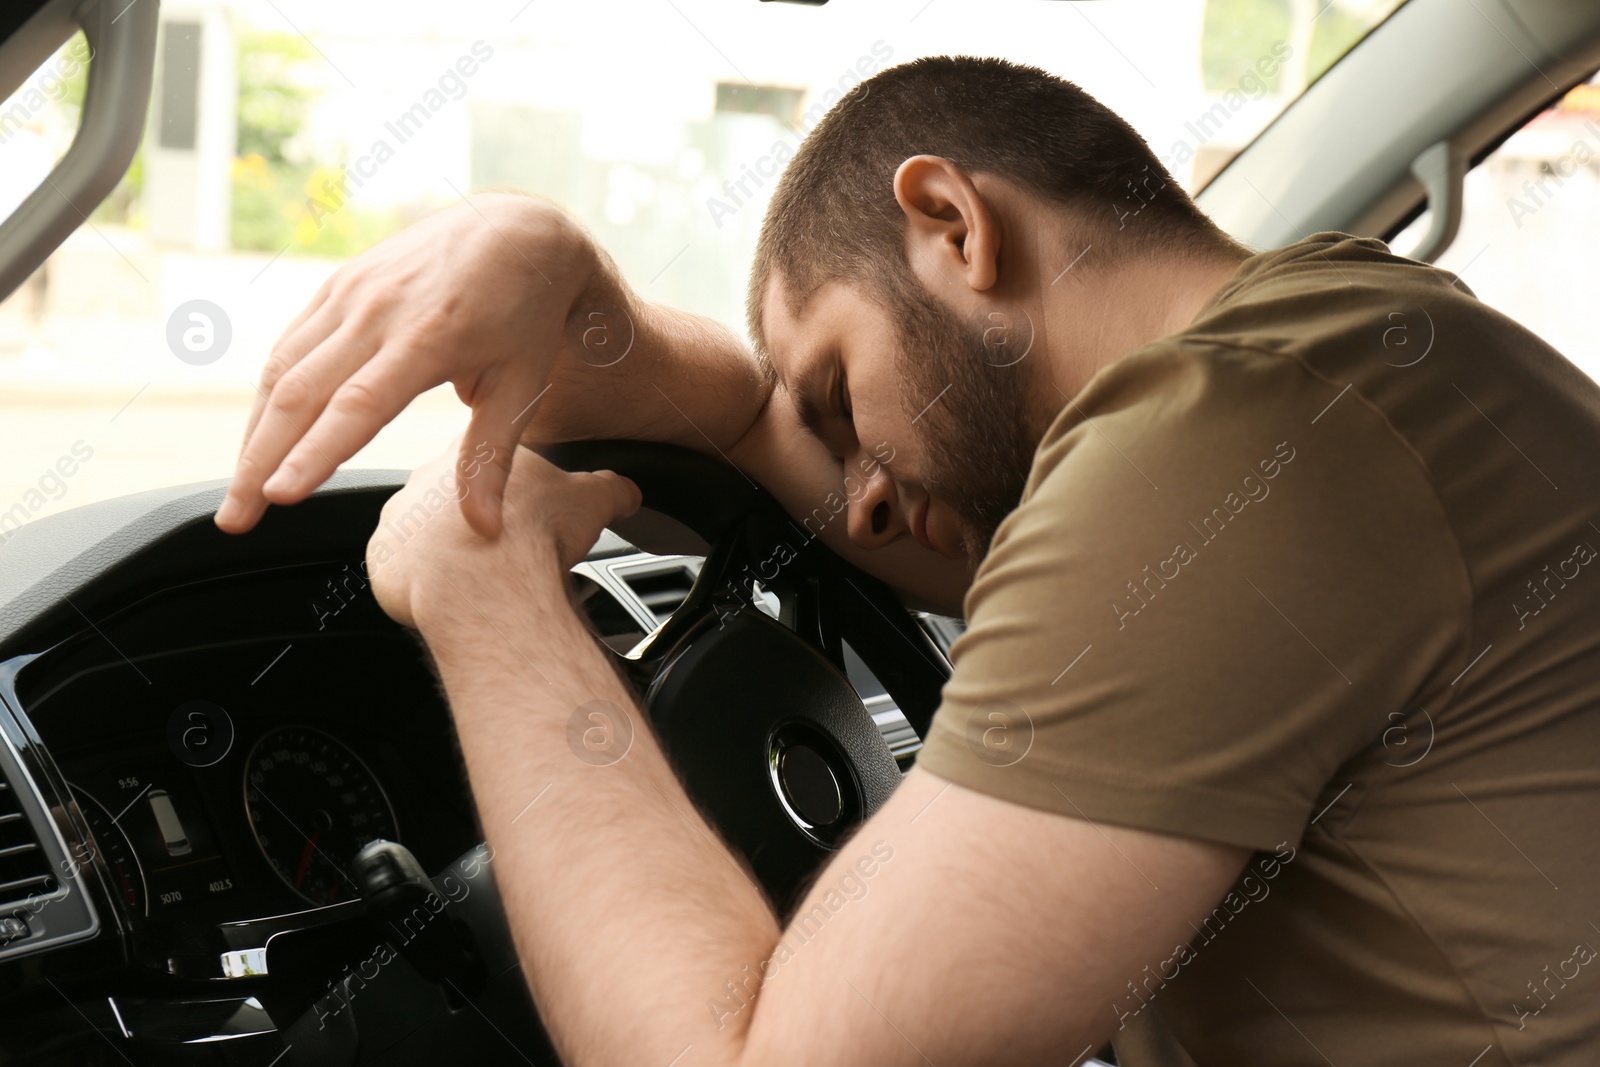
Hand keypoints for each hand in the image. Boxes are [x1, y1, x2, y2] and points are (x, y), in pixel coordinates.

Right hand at [216, 193, 592, 538]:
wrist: (516, 231)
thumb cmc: (523, 317)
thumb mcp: (521, 387)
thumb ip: (490, 460)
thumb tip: (486, 532)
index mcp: (428, 340)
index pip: (357, 405)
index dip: (314, 453)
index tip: (278, 496)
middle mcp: (378, 313)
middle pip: (301, 393)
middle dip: (260, 461)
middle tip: (235, 519)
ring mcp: (351, 294)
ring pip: (283, 369)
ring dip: (253, 433)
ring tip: (239, 491)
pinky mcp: (336, 285)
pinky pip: (290, 345)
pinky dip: (267, 394)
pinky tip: (259, 436)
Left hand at [366, 440, 640, 632]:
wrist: (489, 581)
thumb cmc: (535, 535)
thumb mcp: (594, 500)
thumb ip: (612, 488)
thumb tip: (627, 492)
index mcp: (473, 451)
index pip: (484, 466)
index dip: (506, 497)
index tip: (523, 521)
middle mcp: (427, 476)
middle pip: (449, 500)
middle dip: (471, 527)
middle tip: (501, 555)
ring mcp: (400, 516)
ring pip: (421, 535)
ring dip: (444, 556)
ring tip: (476, 581)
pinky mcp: (383, 556)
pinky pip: (400, 571)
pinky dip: (422, 586)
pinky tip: (451, 598)